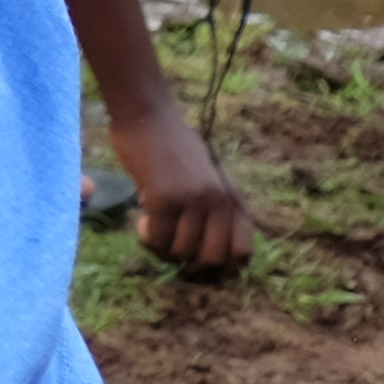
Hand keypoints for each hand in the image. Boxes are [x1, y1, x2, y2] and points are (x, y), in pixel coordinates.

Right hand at [107, 102, 254, 278]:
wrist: (146, 115)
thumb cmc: (173, 144)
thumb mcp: (207, 176)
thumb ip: (214, 206)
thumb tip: (209, 251)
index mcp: (231, 197)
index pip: (242, 251)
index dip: (224, 268)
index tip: (201, 264)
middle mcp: (218, 201)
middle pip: (212, 258)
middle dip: (191, 265)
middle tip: (172, 254)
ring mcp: (192, 200)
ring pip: (183, 252)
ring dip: (164, 251)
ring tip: (153, 233)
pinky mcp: (164, 199)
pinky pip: (158, 239)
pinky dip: (147, 239)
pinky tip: (140, 222)